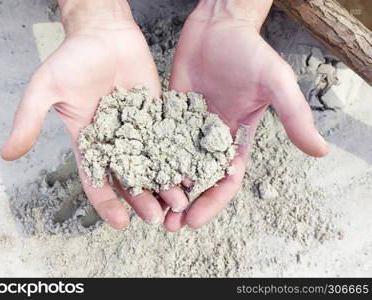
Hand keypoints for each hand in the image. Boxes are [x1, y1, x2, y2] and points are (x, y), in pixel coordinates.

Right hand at [1, 0, 188, 228]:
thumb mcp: (45, 88)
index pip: (97, 179)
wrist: (102, 32)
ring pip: (152, 162)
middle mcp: (115, 140)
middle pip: (129, 177)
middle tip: (157, 217)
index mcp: (89, 141)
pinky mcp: (156, 114)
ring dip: (164, 183)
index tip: (122, 223)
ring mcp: (138, 128)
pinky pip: (168, 138)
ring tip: (178, 203)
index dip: (108, 203)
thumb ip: (29, 120)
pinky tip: (190, 171)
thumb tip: (7, 154)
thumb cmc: (73, 58)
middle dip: (142, 198)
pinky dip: (178, 155)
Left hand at [166, 0, 328, 230]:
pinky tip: (135, 171)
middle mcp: (210, 137)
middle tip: (166, 225)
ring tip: (147, 205)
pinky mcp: (169, 111)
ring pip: (174, 162)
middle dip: (184, 203)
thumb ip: (295, 116)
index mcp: (236, 138)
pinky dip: (149, 156)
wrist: (218, 25)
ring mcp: (187, 125)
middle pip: (197, 178)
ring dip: (163, 185)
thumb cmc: (249, 51)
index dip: (211, 202)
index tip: (193, 221)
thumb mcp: (276, 83)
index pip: (225, 180)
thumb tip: (320, 151)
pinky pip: (158, 138)